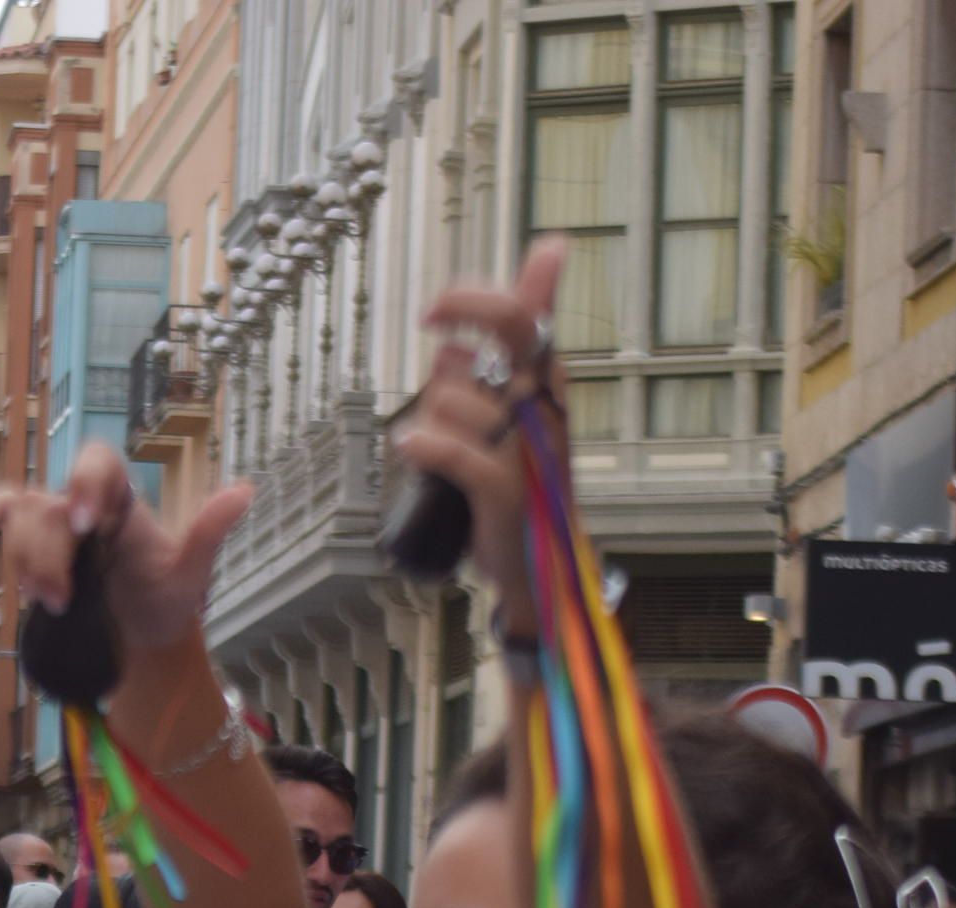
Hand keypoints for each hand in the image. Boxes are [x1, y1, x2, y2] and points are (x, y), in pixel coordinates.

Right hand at [0, 443, 250, 653]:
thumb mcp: (190, 575)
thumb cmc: (165, 603)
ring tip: (50, 602)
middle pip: (50, 502)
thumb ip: (206, 534)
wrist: (139, 645)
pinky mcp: (33, 552)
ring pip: (24, 518)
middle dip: (51, 551)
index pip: (99, 464)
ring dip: (28, 560)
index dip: (86, 483)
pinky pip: (6, 524)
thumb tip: (245, 492)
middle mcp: (83, 507)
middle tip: (62, 598)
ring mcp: (54, 527)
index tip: (88, 524)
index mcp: (121, 500)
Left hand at [390, 238, 571, 629]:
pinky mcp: (506, 491)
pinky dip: (426, 446)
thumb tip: (469, 321)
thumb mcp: (509, 417)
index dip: (484, 293)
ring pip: (456, 394)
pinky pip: (456, 451)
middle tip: (427, 318)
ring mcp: (529, 447)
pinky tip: (409, 446)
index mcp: (547, 382)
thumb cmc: (516, 482)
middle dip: (465, 305)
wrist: (539, 565)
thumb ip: (493, 371)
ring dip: (430, 417)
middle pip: (511, 326)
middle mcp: (544, 404)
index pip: (528, 314)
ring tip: (438, 450)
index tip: (437, 307)